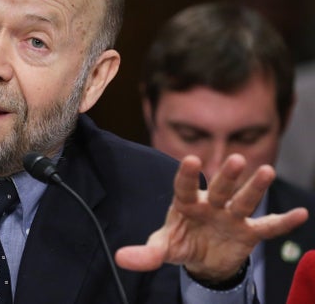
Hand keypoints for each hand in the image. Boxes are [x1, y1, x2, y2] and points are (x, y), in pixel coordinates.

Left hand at [115, 154, 308, 281]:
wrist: (203, 259)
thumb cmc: (180, 242)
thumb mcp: (163, 248)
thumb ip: (145, 253)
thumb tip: (120, 258)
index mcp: (186, 203)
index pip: (184, 186)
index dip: (185, 174)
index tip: (189, 159)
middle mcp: (210, 204)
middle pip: (219, 188)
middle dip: (228, 176)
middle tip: (236, 160)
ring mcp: (231, 216)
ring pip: (243, 200)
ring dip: (254, 188)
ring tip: (267, 171)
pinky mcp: (248, 232)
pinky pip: (267, 226)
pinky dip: (283, 222)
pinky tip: (300, 214)